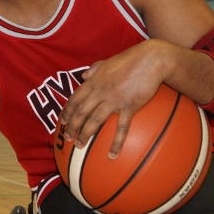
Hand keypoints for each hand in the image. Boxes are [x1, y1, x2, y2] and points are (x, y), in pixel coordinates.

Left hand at [59, 40, 168, 156]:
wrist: (151, 60)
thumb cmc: (130, 59)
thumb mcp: (107, 61)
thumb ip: (94, 69)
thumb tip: (83, 75)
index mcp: (94, 81)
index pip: (75, 98)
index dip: (67, 111)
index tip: (62, 122)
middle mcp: (100, 91)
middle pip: (81, 112)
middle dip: (72, 126)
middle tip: (67, 138)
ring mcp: (114, 100)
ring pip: (94, 120)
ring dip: (85, 134)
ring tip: (79, 146)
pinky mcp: (129, 106)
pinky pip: (121, 128)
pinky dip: (116, 143)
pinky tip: (111, 154)